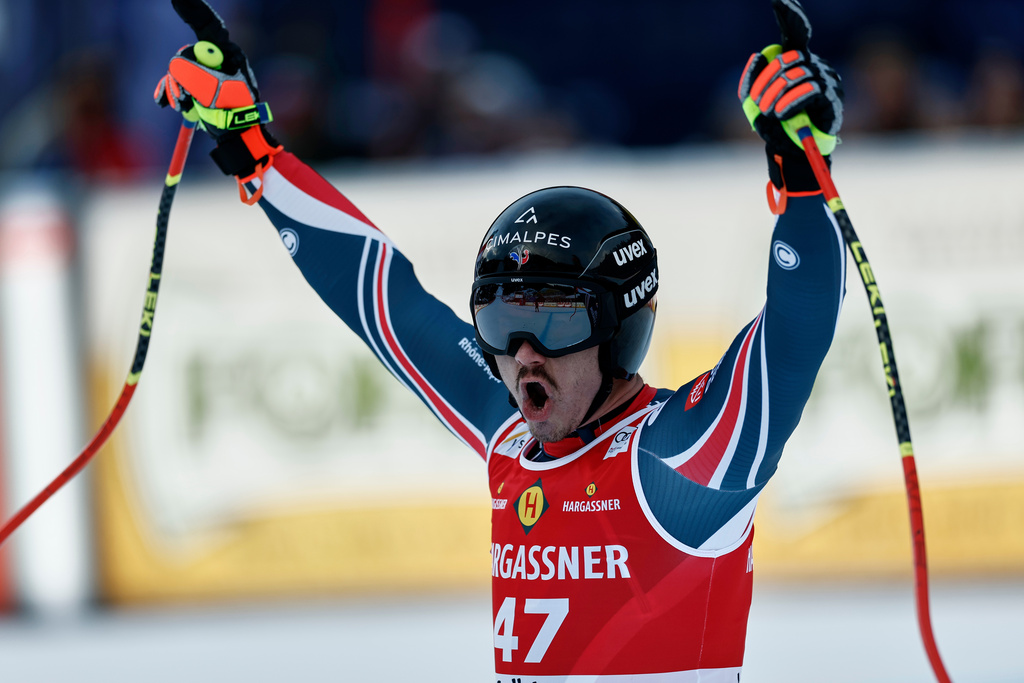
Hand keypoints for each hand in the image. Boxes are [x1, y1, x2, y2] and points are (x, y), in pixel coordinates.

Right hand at [155, 0, 280, 200]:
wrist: (239, 139)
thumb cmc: (234, 115)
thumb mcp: (215, 92)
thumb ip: (196, 74)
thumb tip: (179, 64)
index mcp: (228, 56)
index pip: (208, 27)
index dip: (192, 10)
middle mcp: (217, 61)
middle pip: (186, 55)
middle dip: (180, 75)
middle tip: (185, 98)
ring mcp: (207, 75)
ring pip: (178, 70)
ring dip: (176, 89)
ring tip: (185, 107)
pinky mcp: (199, 88)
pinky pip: (177, 83)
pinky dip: (170, 93)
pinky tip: (166, 104)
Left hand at [737, 0, 842, 160]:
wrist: (793, 152)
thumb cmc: (777, 126)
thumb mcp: (756, 104)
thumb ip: (752, 82)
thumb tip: (758, 55)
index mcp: (796, 63)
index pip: (795, 33)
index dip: (790, 15)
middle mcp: (813, 65)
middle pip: (787, 58)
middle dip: (766, 80)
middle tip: (757, 103)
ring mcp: (825, 79)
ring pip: (795, 76)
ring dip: (776, 95)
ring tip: (770, 112)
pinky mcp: (831, 97)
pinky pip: (809, 90)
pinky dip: (790, 102)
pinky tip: (781, 114)